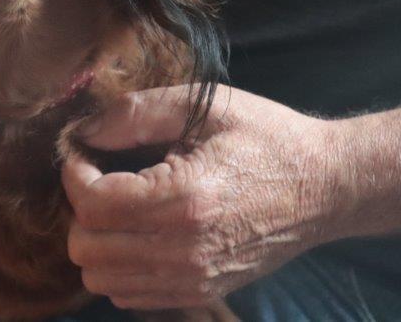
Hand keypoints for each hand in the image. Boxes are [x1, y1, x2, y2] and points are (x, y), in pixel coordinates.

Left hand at [61, 84, 340, 310]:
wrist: (326, 186)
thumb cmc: (265, 137)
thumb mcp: (202, 105)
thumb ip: (135, 113)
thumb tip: (82, 131)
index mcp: (185, 198)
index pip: (92, 204)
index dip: (74, 172)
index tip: (86, 151)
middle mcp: (185, 249)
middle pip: (86, 248)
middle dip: (80, 207)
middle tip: (101, 176)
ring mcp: (193, 278)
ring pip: (100, 279)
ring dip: (95, 240)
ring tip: (118, 205)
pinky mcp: (201, 292)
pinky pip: (129, 295)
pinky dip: (118, 266)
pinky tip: (138, 231)